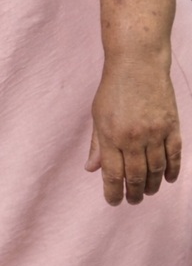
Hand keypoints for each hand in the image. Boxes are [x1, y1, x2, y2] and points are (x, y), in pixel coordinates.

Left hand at [86, 59, 181, 204]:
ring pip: (156, 169)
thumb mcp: (97, 116)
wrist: (138, 64)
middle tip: (133, 201)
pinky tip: (168, 179)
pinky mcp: (172, 126)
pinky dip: (172, 170)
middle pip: (136, 175)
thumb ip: (97, 144)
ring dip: (152, 185)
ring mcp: (155, 133)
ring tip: (147, 192)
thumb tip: (91, 169)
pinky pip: (174, 154)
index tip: (114, 201)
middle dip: (134, 192)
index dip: (113, 191)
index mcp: (110, 136)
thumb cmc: (113, 89)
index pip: (112, 173)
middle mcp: (133, 138)